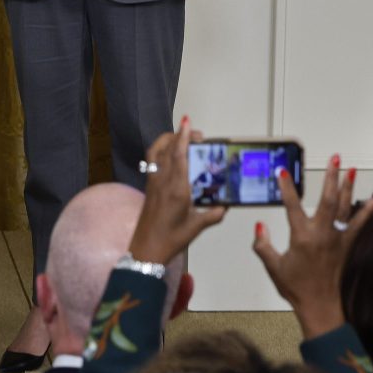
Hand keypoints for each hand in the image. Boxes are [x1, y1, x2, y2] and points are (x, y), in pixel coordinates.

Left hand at [126, 119, 225, 264]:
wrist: (146, 249)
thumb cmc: (171, 240)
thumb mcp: (196, 227)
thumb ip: (212, 214)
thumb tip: (226, 205)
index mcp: (177, 189)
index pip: (178, 155)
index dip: (183, 137)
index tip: (187, 122)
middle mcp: (162, 181)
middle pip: (166, 149)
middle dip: (179, 135)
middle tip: (196, 133)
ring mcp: (153, 182)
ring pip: (156, 152)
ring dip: (167, 140)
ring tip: (181, 137)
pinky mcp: (148, 186)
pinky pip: (152, 162)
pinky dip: (160, 151)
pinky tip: (170, 154)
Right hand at [252, 155, 372, 339]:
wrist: (321, 306)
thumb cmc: (296, 288)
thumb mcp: (273, 266)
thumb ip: (262, 244)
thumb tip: (260, 226)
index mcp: (301, 237)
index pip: (292, 206)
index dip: (286, 188)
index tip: (282, 172)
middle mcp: (321, 234)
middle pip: (327, 199)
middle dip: (331, 177)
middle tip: (335, 159)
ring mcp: (337, 239)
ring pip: (344, 207)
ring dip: (348, 186)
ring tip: (351, 169)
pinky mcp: (347, 245)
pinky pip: (359, 224)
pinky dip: (368, 211)